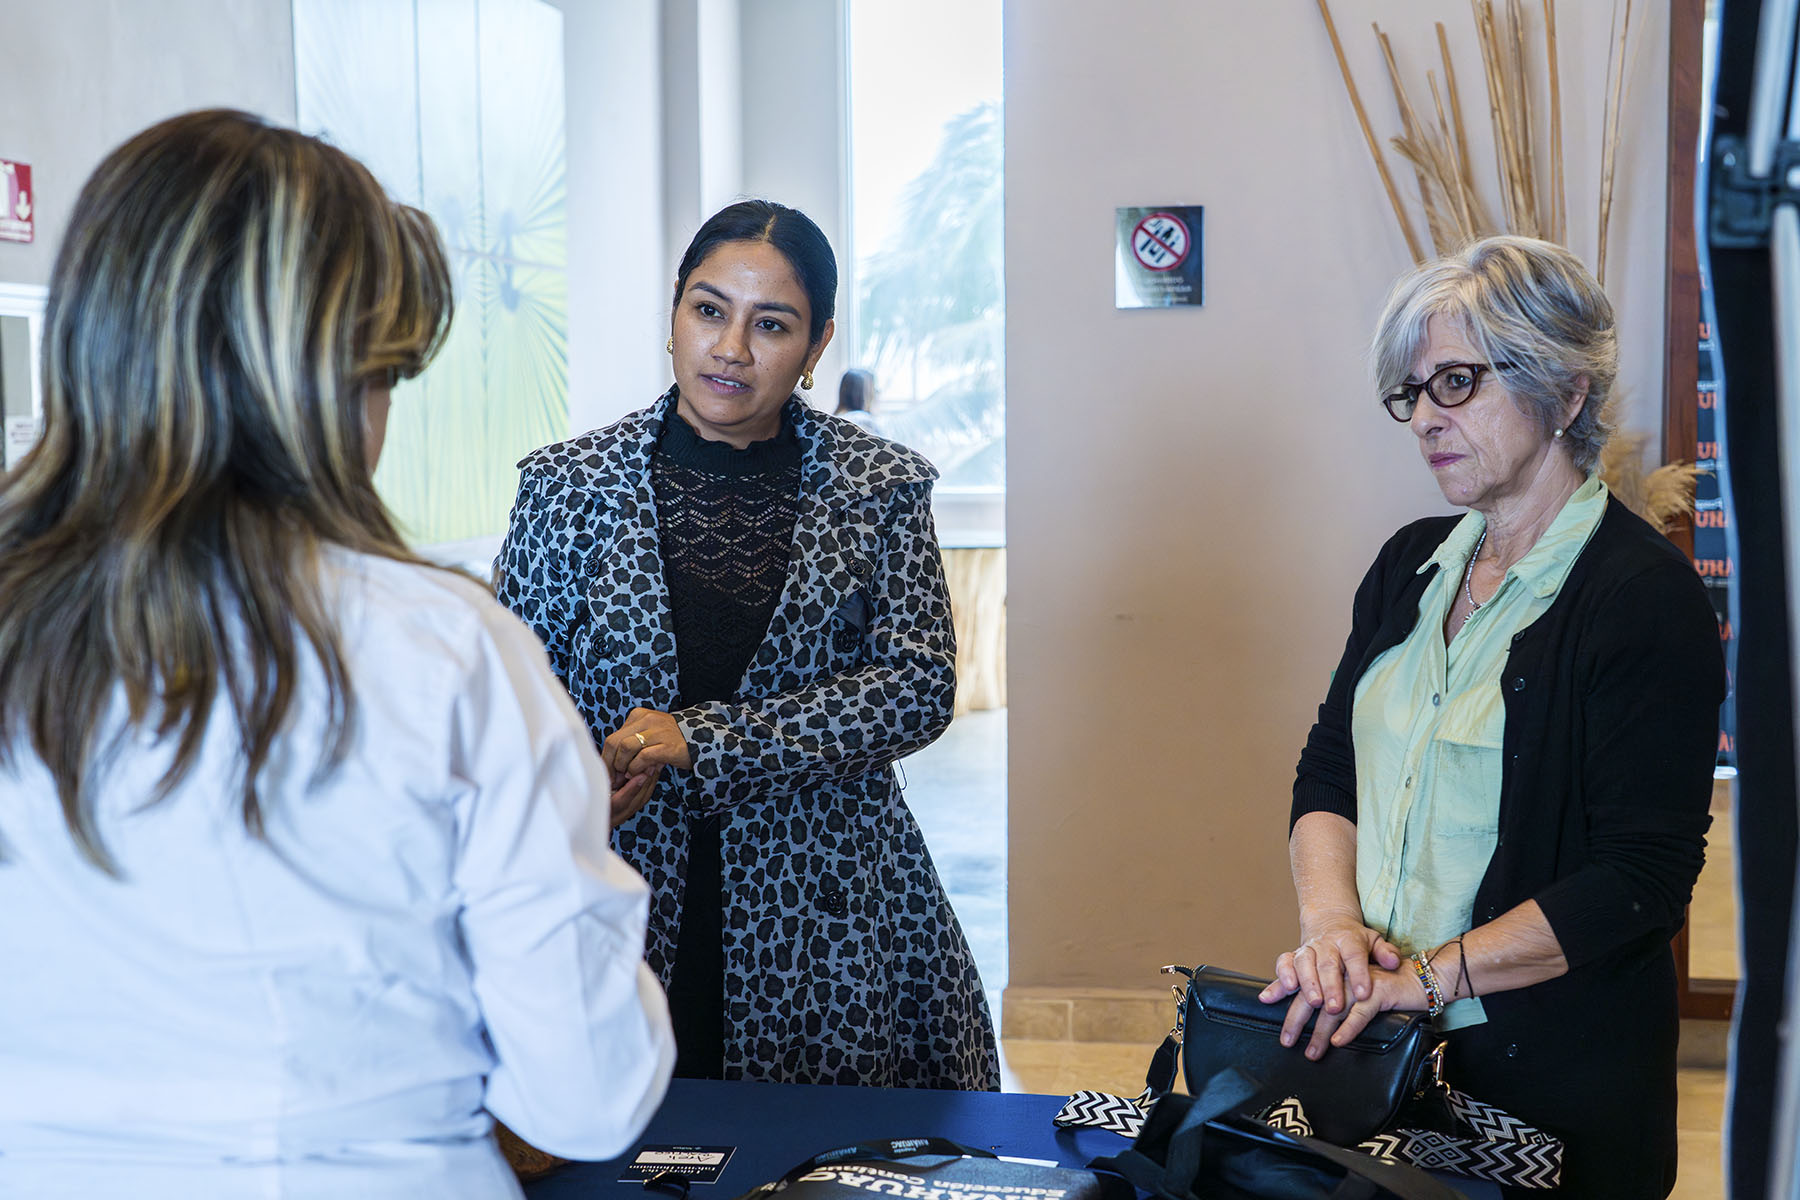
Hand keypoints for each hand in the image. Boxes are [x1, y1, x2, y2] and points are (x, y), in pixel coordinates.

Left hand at [600, 708, 691, 822]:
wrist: (702, 740)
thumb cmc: (672, 740)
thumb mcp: (650, 734)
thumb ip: (632, 742)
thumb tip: (612, 761)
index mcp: (639, 715)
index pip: (613, 737)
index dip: (607, 758)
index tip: (608, 772)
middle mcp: (646, 719)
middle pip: (615, 742)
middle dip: (610, 764)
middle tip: (613, 778)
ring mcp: (657, 731)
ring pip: (625, 748)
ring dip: (622, 766)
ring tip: (627, 776)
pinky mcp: (667, 745)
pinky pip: (642, 757)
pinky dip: (636, 768)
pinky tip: (640, 773)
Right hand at [1259, 915, 1403, 1014]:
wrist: (1329, 921)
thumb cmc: (1355, 940)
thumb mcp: (1374, 941)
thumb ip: (1386, 952)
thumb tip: (1394, 962)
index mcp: (1349, 940)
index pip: (1354, 955)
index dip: (1359, 974)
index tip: (1363, 994)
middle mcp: (1326, 944)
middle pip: (1328, 963)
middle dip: (1330, 986)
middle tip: (1334, 1007)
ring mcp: (1307, 949)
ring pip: (1303, 963)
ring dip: (1306, 984)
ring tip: (1312, 1004)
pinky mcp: (1293, 957)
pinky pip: (1282, 964)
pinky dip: (1278, 979)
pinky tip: (1271, 997)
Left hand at [1268, 959, 1428, 1060]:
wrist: (1419, 977)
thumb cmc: (1384, 985)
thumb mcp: (1354, 985)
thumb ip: (1332, 992)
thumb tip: (1307, 1007)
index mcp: (1333, 967)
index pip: (1301, 976)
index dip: (1281, 987)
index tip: (1264, 1001)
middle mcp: (1342, 972)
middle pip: (1311, 995)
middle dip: (1296, 1020)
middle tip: (1286, 1041)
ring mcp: (1359, 981)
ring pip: (1333, 1008)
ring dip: (1320, 1032)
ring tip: (1313, 1052)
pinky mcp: (1378, 991)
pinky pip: (1360, 1013)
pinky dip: (1348, 1029)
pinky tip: (1338, 1043)